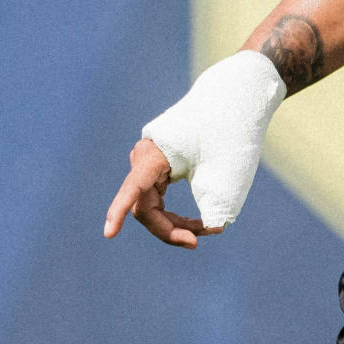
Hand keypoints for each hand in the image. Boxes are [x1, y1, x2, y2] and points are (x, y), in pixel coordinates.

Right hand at [106, 50, 285, 249]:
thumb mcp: (226, 177)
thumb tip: (205, 228)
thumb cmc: (231, 135)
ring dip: (175, 224)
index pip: (133, 190)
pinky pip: (159, 200)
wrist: (235, 101)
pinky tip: (199, 225)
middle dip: (170, 229)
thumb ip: (213, 208)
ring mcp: (149, 163)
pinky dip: (178, 216)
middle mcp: (144, 158)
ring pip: (152, 207)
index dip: (119, 213)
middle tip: (197, 241)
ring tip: (207, 230)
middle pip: (145, 207)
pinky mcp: (159, 168)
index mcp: (154, 154)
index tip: (109, 235)